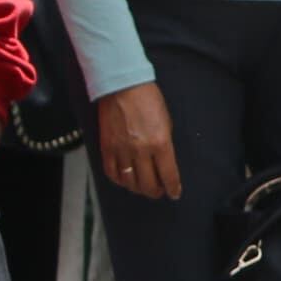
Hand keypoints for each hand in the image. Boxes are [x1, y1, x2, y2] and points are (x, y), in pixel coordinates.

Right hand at [94, 82, 180, 200]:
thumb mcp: (166, 122)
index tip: (174, 193)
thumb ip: (165, 144)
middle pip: (148, 184)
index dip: (173, 188)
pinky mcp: (107, 148)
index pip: (168, 175)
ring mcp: (122, 151)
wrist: (122, 86)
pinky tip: (125, 180)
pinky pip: (112, 173)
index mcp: (160, 143)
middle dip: (156, 191)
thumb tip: (164, 162)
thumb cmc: (148, 99)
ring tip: (143, 187)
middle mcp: (141, 150)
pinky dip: (120, 181)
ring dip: (138, 189)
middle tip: (159, 191)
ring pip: (129, 182)